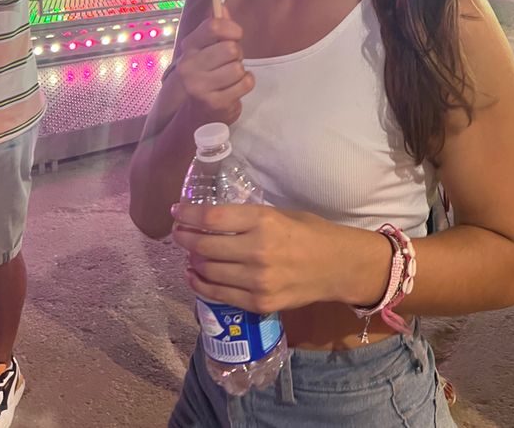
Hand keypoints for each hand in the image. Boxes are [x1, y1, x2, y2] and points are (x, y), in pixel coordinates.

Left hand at [171, 203, 345, 313]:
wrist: (338, 267)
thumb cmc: (311, 232)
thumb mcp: (280, 214)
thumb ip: (248, 218)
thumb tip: (212, 218)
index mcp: (264, 221)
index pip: (213, 218)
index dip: (188, 214)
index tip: (176, 210)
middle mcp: (257, 251)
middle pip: (204, 245)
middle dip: (184, 237)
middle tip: (178, 232)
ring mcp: (256, 280)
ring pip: (207, 271)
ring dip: (192, 260)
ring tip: (189, 253)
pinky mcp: (258, 302)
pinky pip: (218, 294)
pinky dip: (201, 284)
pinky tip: (195, 275)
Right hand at [174, 9, 254, 124]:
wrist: (200, 112)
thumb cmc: (209, 74)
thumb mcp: (209, 49)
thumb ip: (217, 27)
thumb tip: (221, 5)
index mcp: (189, 47)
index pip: (213, 27)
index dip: (231, 29)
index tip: (236, 35)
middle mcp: (189, 65)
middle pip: (231, 49)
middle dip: (238, 55)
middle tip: (230, 62)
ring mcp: (199, 86)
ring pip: (238, 68)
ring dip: (241, 72)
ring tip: (231, 78)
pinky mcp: (213, 103)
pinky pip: (245, 84)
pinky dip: (246, 84)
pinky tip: (234, 89)